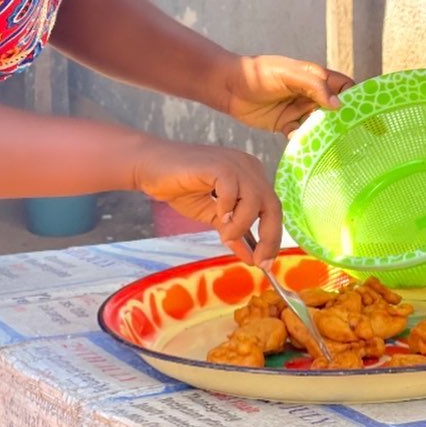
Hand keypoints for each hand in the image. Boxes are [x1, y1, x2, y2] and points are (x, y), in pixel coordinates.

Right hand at [132, 140, 281, 265]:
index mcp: (252, 176)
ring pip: (255, 202)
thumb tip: (252, 258)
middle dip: (268, 238)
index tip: (265, 262)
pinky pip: (233, 192)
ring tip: (224, 234)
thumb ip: (234, 231)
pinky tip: (216, 213)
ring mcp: (235, 163)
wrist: (152, 168)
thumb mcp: (214, 216)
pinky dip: (227, 209)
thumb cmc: (182, 188)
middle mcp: (249, 166)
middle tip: (256, 260)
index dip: (272, 237)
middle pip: (272, 206)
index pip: (273, 209)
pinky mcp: (218, 165)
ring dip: (241, 226)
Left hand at [222, 55, 352, 136]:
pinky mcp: (285, 124)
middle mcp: (310, 95)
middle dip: (344, 121)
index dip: (356, 98)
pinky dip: (306, 142)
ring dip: (326, 134)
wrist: (228, 86)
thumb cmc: (259, 73)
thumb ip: (313, 85)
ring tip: (336, 146)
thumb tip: (338, 104)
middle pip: (334, 109)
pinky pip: (301, 135)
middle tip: (356, 137)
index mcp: (314, 77)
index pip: (343, 86)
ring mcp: (298, 110)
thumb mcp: (288, 74)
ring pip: (319, 124)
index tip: (368, 114)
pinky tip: (308, 148)